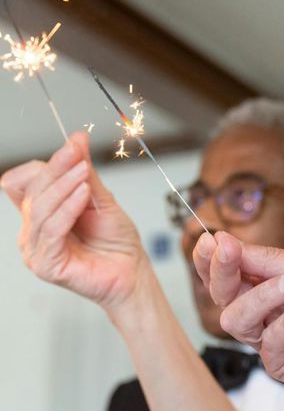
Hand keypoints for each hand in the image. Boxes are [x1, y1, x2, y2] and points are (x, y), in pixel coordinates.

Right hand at [1, 133, 146, 312]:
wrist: (131, 272)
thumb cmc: (116, 242)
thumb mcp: (99, 198)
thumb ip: (84, 171)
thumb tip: (77, 138)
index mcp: (40, 214)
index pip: (25, 181)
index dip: (46, 164)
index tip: (73, 148)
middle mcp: (32, 231)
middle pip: (32, 191)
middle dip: (57, 169)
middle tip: (78, 156)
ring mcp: (35, 249)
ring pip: (40, 208)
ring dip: (64, 186)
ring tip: (85, 176)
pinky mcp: (45, 265)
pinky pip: (51, 229)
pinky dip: (68, 208)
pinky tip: (83, 195)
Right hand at [193, 232, 283, 410]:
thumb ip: (271, 260)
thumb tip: (227, 243)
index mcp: (272, 286)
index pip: (230, 273)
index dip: (213, 258)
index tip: (210, 240)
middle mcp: (268, 314)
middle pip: (224, 296)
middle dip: (221, 272)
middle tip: (228, 251)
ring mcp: (274, 341)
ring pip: (238, 319)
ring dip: (263, 295)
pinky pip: (270, 343)